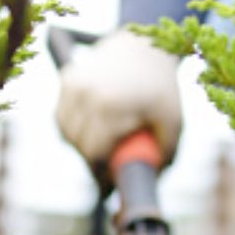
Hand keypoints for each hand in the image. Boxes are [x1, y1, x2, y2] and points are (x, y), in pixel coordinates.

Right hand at [55, 28, 181, 179]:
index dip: (101, 174)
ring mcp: (74, 85)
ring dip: (80, 145)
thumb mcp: (173, 122)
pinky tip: (92, 127)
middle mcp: (86, 94)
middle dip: (93, 162)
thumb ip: (165, 154)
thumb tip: (151, 181)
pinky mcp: (67, 79)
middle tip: (109, 169)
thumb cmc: (162, 89)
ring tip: (104, 146)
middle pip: (79, 145)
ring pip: (66, 132)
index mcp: (112, 106)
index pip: (94, 152)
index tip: (109, 187)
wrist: (145, 47)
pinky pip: (62, 116)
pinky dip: (73, 128)